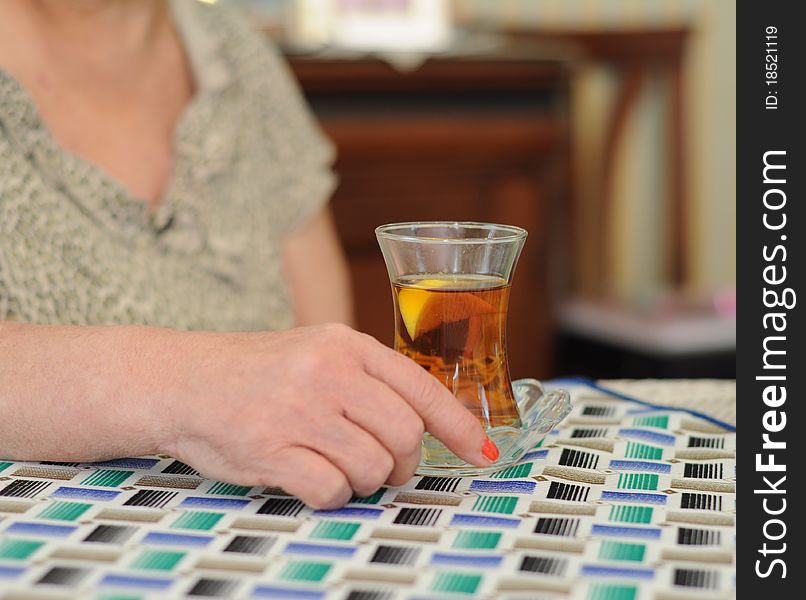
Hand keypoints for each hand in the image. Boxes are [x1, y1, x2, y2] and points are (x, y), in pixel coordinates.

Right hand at [161, 323, 494, 507]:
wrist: (181, 379)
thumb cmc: (256, 372)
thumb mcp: (316, 352)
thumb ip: (368, 380)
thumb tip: (425, 426)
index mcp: (345, 344)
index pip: (421, 388)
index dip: (460, 427)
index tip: (482, 453)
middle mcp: (326, 372)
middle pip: (404, 435)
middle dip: (403, 464)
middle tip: (384, 467)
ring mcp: (297, 410)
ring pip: (372, 468)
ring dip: (362, 480)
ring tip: (333, 465)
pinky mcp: (269, 449)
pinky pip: (331, 490)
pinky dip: (330, 495)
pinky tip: (307, 476)